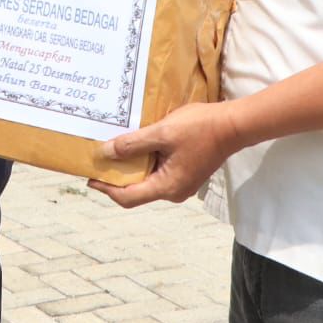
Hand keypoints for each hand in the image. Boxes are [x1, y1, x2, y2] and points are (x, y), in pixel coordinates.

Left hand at [87, 101, 240, 207]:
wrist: (234, 125)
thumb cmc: (199, 128)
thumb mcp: (162, 132)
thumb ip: (132, 144)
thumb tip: (105, 153)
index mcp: (167, 187)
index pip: (127, 197)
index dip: (105, 188)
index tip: (89, 176)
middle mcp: (173, 191)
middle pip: (136, 190)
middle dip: (116, 176)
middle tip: (99, 159)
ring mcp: (181, 183)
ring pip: (148, 180)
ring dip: (131, 167)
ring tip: (114, 149)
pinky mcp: (186, 172)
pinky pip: (159, 172)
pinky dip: (145, 161)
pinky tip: (137, 145)